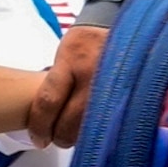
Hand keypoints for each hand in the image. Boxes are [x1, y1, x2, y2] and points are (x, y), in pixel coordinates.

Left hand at [24, 14, 112, 147]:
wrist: (121, 27)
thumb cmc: (85, 44)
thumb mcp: (64, 54)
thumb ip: (55, 82)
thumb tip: (43, 116)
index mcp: (71, 61)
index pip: (48, 102)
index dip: (40, 127)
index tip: (38, 138)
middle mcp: (93, 75)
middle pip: (70, 123)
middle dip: (59, 137)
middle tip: (55, 139)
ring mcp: (114, 87)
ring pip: (90, 129)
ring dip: (80, 137)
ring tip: (75, 131)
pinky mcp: (128, 96)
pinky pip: (111, 124)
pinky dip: (100, 132)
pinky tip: (94, 128)